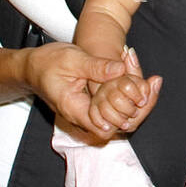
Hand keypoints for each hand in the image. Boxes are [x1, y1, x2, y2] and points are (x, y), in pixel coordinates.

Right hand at [24, 43, 156, 137]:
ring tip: (150, 82)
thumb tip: (120, 69)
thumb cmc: (49, 62)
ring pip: (115, 118)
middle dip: (137, 108)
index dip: (125, 115)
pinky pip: (111, 109)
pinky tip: (136, 80)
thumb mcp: (73, 59)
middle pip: (115, 126)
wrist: (32, 67)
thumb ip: (96, 67)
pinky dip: (125, 98)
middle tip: (153, 84)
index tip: (141, 96)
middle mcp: (81, 116)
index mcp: (74, 108)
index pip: (105, 127)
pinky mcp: (90, 106)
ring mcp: (86, 112)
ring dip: (133, 102)